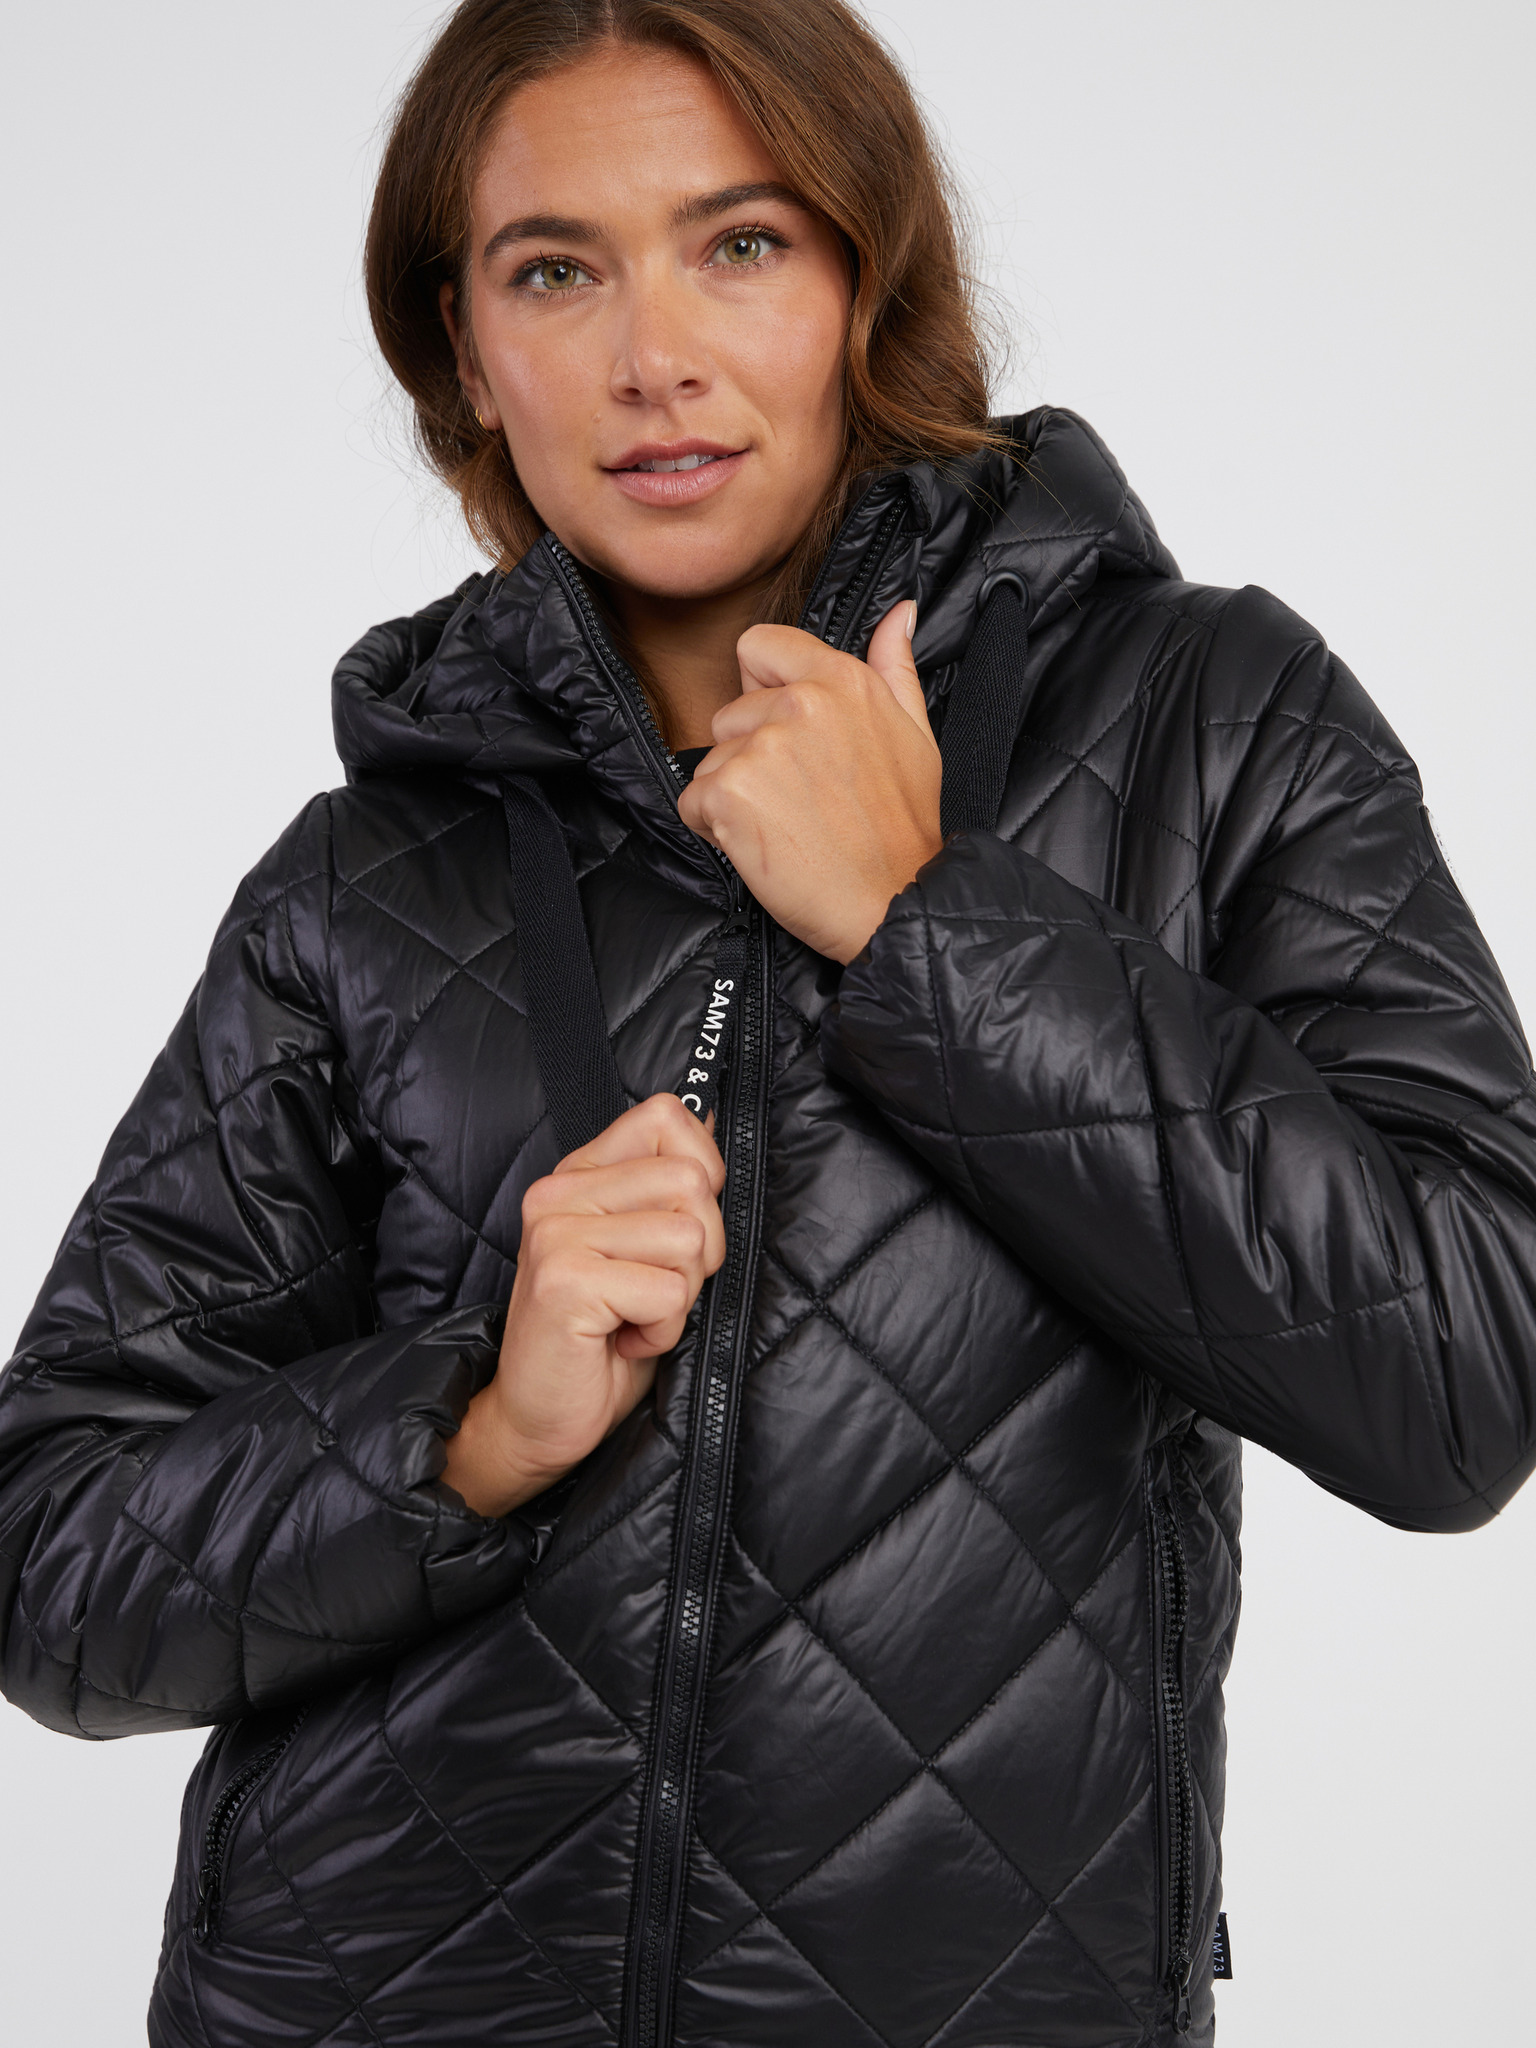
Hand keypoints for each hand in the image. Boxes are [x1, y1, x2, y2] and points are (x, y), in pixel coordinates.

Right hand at [442, 1094, 724, 1517]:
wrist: (539, 1418)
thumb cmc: (602, 1339)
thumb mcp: (644, 1249)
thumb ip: (668, 1188)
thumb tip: (714, 1119)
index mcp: (579, 1174)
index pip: (664, 1116)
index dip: (700, 1174)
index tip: (673, 1231)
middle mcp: (559, 1193)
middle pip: (692, 1182)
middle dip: (700, 1252)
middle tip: (654, 1291)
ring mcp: (557, 1234)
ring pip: (688, 1238)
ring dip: (680, 1297)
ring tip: (634, 1316)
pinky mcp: (565, 1282)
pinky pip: (667, 1293)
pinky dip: (663, 1331)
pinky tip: (622, 1340)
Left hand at [677, 601, 942, 961]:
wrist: (897, 903)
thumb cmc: (906, 829)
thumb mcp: (916, 735)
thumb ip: (896, 667)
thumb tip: (900, 612)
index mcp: (842, 680)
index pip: (758, 646)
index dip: (760, 689)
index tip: (785, 733)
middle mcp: (800, 703)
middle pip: (729, 715)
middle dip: (750, 757)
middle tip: (800, 800)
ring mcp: (762, 747)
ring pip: (711, 762)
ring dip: (735, 797)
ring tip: (788, 826)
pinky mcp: (731, 793)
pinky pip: (693, 803)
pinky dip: (716, 831)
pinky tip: (765, 846)